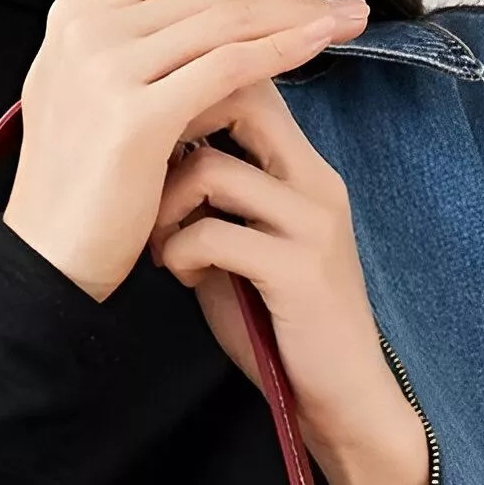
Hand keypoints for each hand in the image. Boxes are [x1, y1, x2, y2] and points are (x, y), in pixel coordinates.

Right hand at [3, 0, 368, 301]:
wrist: (47, 265)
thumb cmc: (83, 203)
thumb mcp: (104, 109)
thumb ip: (143, 64)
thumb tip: (213, 41)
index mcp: (75, 21)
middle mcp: (85, 31)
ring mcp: (106, 67)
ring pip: (222, 24)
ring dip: (293, 17)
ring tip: (345, 21)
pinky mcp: (134, 112)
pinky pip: (226, 68)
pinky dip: (278, 51)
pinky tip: (318, 44)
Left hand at [150, 80, 431, 484]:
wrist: (341, 400)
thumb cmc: (285, 329)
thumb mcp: (249, 250)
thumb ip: (217, 204)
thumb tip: (158, 162)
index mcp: (307, 173)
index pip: (255, 83)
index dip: (195, 87)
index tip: (150, 128)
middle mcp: (317, 184)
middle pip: (239, 98)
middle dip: (174, 129)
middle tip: (142, 175)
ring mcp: (312, 224)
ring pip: (212, 171)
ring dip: (164, 208)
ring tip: (160, 246)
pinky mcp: (298, 269)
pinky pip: (213, 233)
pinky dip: (178, 252)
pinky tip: (180, 276)